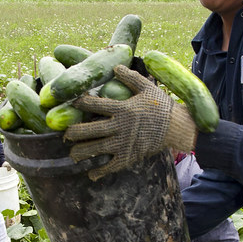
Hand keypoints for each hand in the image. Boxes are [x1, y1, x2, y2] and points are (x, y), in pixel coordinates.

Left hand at [65, 65, 197, 180]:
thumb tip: (115, 67)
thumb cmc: (161, 106)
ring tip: (73, 154)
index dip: (80, 103)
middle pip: (89, 130)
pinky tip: (91, 174)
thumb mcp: (147, 87)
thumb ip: (130, 77)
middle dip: (73, 132)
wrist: (177, 127)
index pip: (94, 104)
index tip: (71, 103)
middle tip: (65, 135)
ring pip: (95, 149)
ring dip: (81, 152)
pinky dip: (99, 171)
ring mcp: (123, 143)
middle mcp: (119, 126)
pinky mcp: (129, 156)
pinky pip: (110, 166)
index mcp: (122, 108)